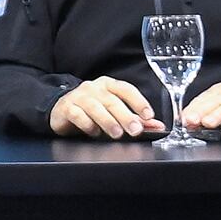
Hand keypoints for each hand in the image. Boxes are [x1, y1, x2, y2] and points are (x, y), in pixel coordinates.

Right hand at [49, 76, 163, 138]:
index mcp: (109, 85)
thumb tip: (158, 126)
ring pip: (95, 107)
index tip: (148, 115)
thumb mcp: (115, 111)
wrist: (62, 109)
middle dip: (125, 116)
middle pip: (112, 100)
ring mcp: (79, 97)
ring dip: (108, 121)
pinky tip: (94, 132)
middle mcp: (94, 88)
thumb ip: (136, 118)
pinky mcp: (66, 108)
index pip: (126, 89)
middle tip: (135, 130)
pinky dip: (87, 124)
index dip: (138, 101)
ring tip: (117, 134)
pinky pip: (77, 114)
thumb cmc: (92, 109)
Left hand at [183, 82, 220, 136]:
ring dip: (219, 114)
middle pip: (219, 99)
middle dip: (203, 110)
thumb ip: (203, 115)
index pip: (206, 97)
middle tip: (192, 121)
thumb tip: (186, 122)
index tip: (183, 119)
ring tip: (208, 124)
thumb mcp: (220, 112)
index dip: (193, 108)